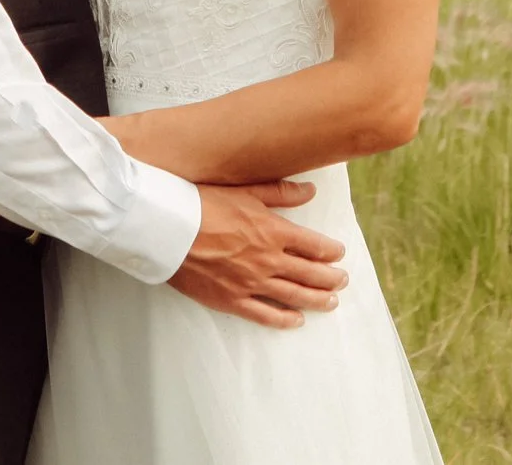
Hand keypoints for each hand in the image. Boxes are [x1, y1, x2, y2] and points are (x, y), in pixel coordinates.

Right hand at [168, 182, 346, 328]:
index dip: (330, 251)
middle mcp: (268, 260)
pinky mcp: (232, 299)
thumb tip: (310, 190)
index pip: (314, 245)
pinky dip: (283, 319)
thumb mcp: (245, 190)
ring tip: (332, 302)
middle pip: (310, 273)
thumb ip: (281, 193)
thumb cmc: (204, 203)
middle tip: (342, 280)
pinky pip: (264, 314)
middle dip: (331, 277)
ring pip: (294, 295)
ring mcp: (251, 283)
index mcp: (273, 231)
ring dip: (317, 299)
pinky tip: (296, 320)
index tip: (339, 253)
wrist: (169, 228)